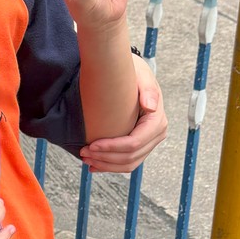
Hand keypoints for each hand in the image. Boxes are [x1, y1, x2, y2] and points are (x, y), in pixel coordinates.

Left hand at [81, 56, 167, 172]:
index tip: (91, 145)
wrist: (133, 75)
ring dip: (106, 165)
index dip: (111, 148)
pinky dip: (110, 166)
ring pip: (129, 164)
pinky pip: (127, 162)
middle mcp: (157, 134)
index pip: (134, 143)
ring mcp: (150, 142)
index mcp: (157, 120)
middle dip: (105, 158)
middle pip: (131, 157)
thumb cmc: (134, 72)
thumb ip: (147, 89)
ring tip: (85, 159)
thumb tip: (150, 107)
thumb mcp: (140, 75)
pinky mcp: (141, 145)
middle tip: (82, 152)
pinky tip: (94, 165)